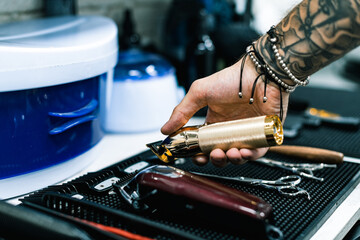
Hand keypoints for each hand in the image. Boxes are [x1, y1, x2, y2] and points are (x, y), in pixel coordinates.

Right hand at [161, 56, 288, 166]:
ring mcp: (246, 132)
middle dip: (214, 159)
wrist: (260, 74)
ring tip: (228, 153)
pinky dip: (250, 156)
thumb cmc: (232, 79)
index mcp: (214, 121)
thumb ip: (181, 111)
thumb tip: (164, 128)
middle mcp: (230, 128)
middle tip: (212, 155)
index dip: (199, 153)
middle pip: (220, 153)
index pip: (204, 144)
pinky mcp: (262, 134)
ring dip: (231, 160)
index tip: (195, 156)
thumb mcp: (200, 93)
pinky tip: (243, 152)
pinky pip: (257, 152)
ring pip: (238, 156)